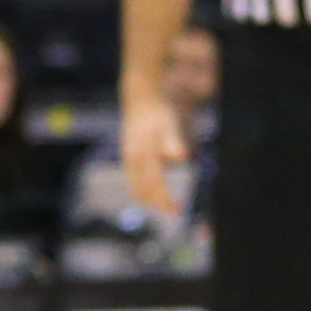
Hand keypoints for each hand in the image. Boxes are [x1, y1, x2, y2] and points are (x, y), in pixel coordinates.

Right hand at [120, 93, 189, 217]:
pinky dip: (144, 192)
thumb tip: (182, 156)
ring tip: (167, 206)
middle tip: (176, 211)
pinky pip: (133, 182)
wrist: (140, 100)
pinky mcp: (128, 159)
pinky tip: (155, 194)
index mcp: (142, 154)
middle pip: (143, 192)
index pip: (154, 185)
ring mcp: (128, 160)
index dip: (165, 200)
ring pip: (136, 189)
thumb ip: (173, 141)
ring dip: (150, 201)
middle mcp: (133, 160)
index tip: (179, 210)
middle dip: (158, 204)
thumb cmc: (158, 113)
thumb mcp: (169, 123)